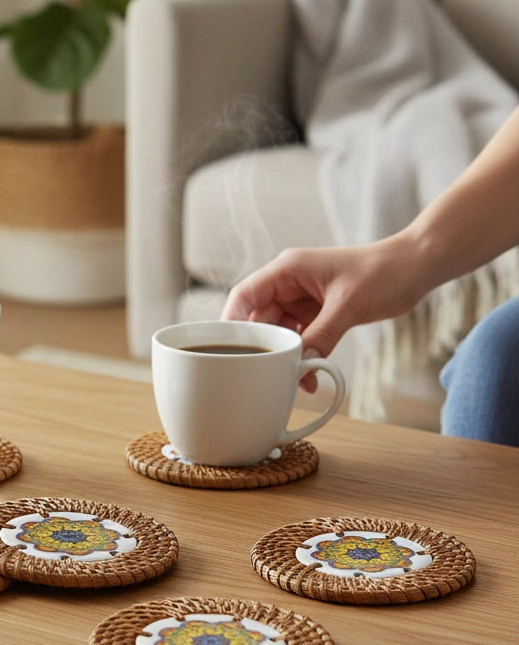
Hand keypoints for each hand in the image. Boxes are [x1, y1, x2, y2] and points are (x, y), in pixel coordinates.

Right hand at [222, 238, 422, 391]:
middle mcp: (288, 283)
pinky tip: (308, 373)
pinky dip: (302, 355)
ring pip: (278, 332)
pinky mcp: (316, 313)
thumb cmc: (384, 271)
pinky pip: (299, 338)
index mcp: (287, 270)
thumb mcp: (348, 306)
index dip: (231, 323)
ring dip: (284, 355)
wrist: (416, 267)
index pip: (244, 296)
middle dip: (263, 347)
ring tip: (295, 377)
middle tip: (266, 373)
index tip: (227, 351)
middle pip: (258, 319)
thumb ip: (320, 336)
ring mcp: (301, 299)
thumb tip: (298, 365)